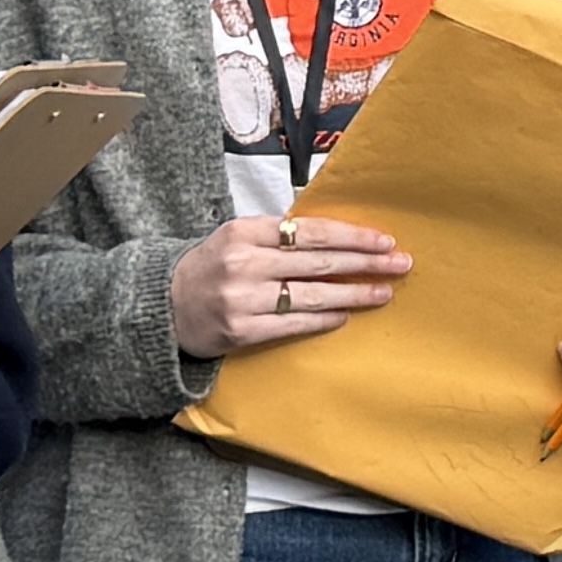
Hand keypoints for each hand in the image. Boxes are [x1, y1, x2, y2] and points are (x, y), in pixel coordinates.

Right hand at [169, 215, 410, 358]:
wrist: (162, 305)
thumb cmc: (209, 267)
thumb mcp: (236, 238)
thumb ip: (277, 236)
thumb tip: (334, 237)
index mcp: (245, 231)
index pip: (309, 231)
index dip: (350, 236)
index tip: (383, 239)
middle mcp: (245, 262)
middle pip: (317, 261)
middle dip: (364, 262)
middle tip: (400, 263)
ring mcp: (243, 298)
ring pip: (311, 294)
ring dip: (353, 293)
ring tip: (383, 292)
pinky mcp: (242, 330)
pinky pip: (293, 324)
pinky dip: (323, 318)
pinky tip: (346, 315)